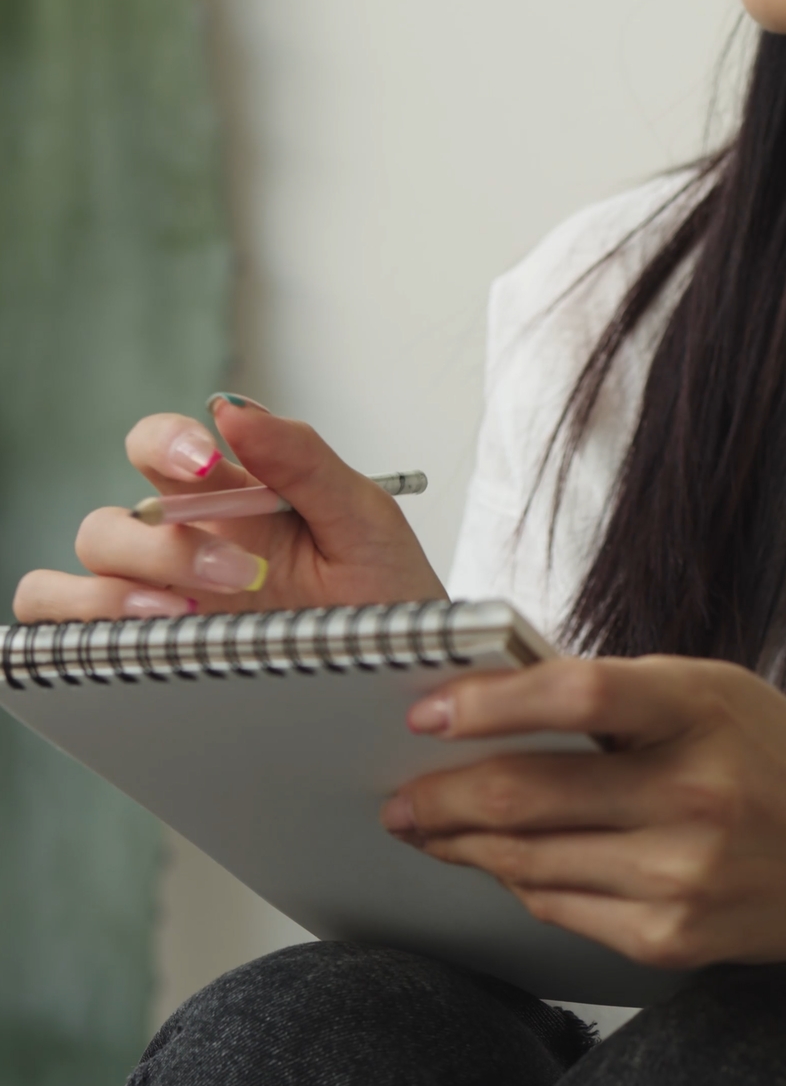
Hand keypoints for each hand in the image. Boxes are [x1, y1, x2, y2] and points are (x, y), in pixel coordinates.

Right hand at [13, 397, 445, 620]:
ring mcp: (165, 604)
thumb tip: (235, 411)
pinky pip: (75, 640)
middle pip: (111, 523)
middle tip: (242, 576)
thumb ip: (304, 460)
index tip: (208, 464)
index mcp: (227, 498)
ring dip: (119, 591)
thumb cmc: (387, 595)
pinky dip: (83, 635)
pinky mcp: (159, 657)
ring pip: (83, 576)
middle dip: (163, 546)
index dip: (164, 444)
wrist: (409, 674)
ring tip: (189, 618)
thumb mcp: (364, 520)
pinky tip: (155, 645)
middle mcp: (183, 546)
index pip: (159, 447)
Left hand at [381, 654, 785, 978]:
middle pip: (529, 796)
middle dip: (440, 797)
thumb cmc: (782, 764)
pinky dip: (519, 882)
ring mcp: (684, 876)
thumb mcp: (718, 696)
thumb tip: (488, 701)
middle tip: (398, 796)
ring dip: (464, 845)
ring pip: (528, 861)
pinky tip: (502, 863)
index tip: (426, 711)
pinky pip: (559, 908)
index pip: (581, 697)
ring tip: (428, 827)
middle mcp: (698, 795)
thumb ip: (619, 696)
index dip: (490, 703)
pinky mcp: (672, 939)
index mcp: (707, 709)